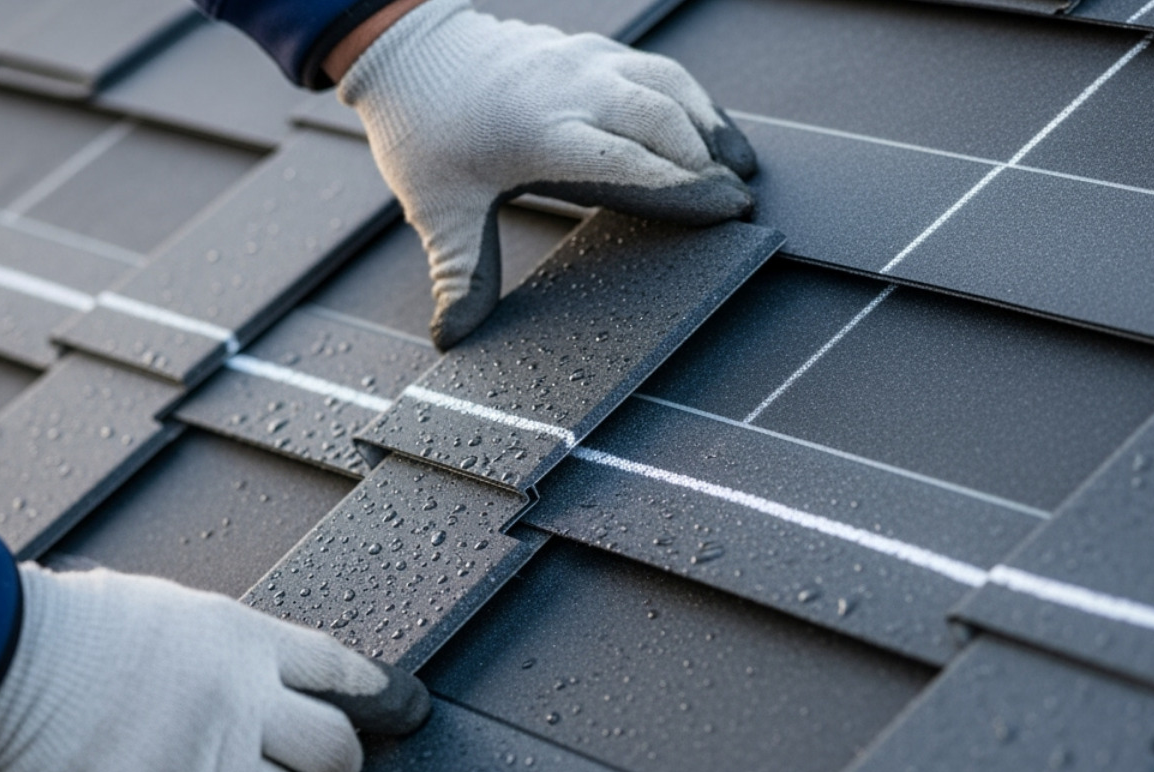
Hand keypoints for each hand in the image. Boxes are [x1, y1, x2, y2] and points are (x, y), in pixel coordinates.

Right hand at [0, 564, 428, 771]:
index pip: (344, 671)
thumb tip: (275, 676)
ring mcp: (202, 762)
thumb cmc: (83, 627)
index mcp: (247, 643)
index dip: (383, 696)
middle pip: (335, 752)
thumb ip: (238, 650)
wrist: (3, 658)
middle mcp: (239, 703)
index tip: (406, 709)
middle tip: (319, 766)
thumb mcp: (184, 613)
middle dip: (336, 764)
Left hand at [338, 0, 757, 348]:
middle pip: (662, 122)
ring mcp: (584, 63)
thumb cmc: (426, 133)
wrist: (410, 51)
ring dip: (711, 127)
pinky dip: (694, 102)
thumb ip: (460, 275)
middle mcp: (570, 90)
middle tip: (743, 204)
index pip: (629, 163)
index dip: (684, 189)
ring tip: (743, 168)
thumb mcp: (438, 210)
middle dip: (709, 163)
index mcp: (538, 134)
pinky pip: (658, 72)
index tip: (729, 212)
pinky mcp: (593, 52)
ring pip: (669, 88)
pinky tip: (712, 133)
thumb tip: (454, 338)